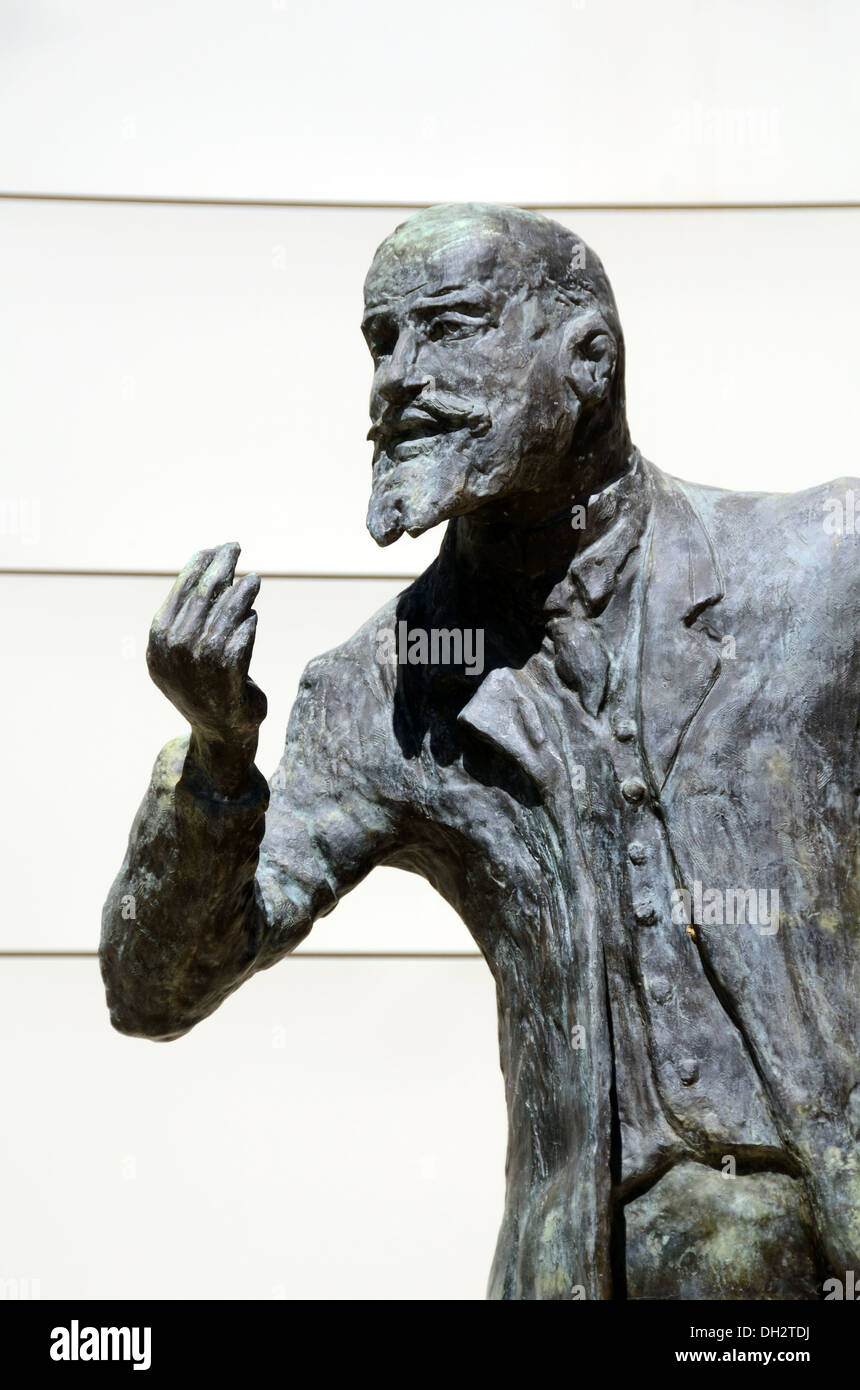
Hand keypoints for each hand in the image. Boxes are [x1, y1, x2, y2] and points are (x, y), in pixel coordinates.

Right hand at [147, 543, 266, 751]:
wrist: (219, 733)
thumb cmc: (203, 688)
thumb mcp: (184, 652)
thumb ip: (190, 618)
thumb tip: (213, 571)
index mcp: (158, 639)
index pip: (181, 590)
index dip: (200, 565)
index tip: (215, 549)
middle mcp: (174, 647)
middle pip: (203, 594)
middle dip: (221, 566)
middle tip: (235, 547)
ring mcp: (200, 659)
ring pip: (226, 611)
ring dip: (242, 591)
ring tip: (254, 580)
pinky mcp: (228, 670)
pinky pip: (242, 635)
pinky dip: (249, 623)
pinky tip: (252, 617)